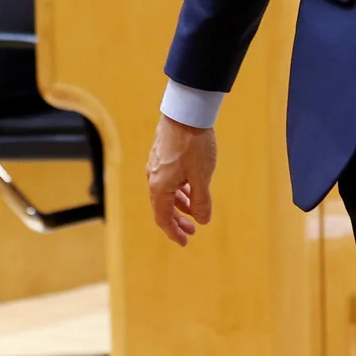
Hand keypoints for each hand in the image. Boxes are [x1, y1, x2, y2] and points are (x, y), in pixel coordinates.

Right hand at [146, 114, 217, 245]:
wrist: (186, 113)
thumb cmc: (194, 145)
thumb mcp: (202, 177)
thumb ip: (201, 202)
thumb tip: (202, 220)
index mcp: (160, 187)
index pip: (163, 218)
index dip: (174, 232)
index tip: (185, 242)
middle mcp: (154, 178)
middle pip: (163, 207)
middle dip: (178, 220)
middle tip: (192, 231)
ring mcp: (157, 166)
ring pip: (167, 193)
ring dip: (181, 204)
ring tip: (196, 210)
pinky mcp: (163, 155)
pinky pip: (169, 180)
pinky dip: (180, 189)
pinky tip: (192, 188)